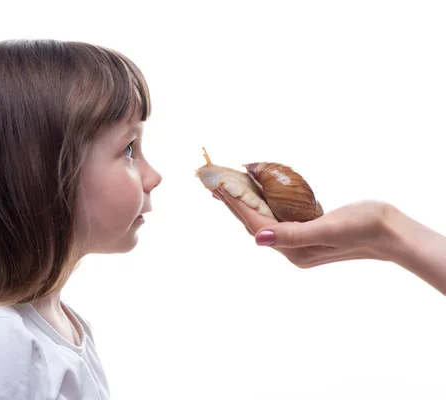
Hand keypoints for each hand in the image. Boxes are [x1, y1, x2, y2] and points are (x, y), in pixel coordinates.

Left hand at [212, 187, 396, 267]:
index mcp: (294, 250)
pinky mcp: (309, 234)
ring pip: (265, 220)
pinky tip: (260, 196)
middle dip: (234, 203)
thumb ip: (294, 234)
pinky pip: (278, 218)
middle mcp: (293, 249)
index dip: (235, 204)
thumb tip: (259, 239)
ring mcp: (300, 243)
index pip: (255, 224)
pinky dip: (265, 205)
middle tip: (215, 185)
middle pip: (255, 223)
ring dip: (247, 203)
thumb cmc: (365, 227)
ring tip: (229, 189)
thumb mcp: (330, 228)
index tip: (219, 186)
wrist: (394, 234)